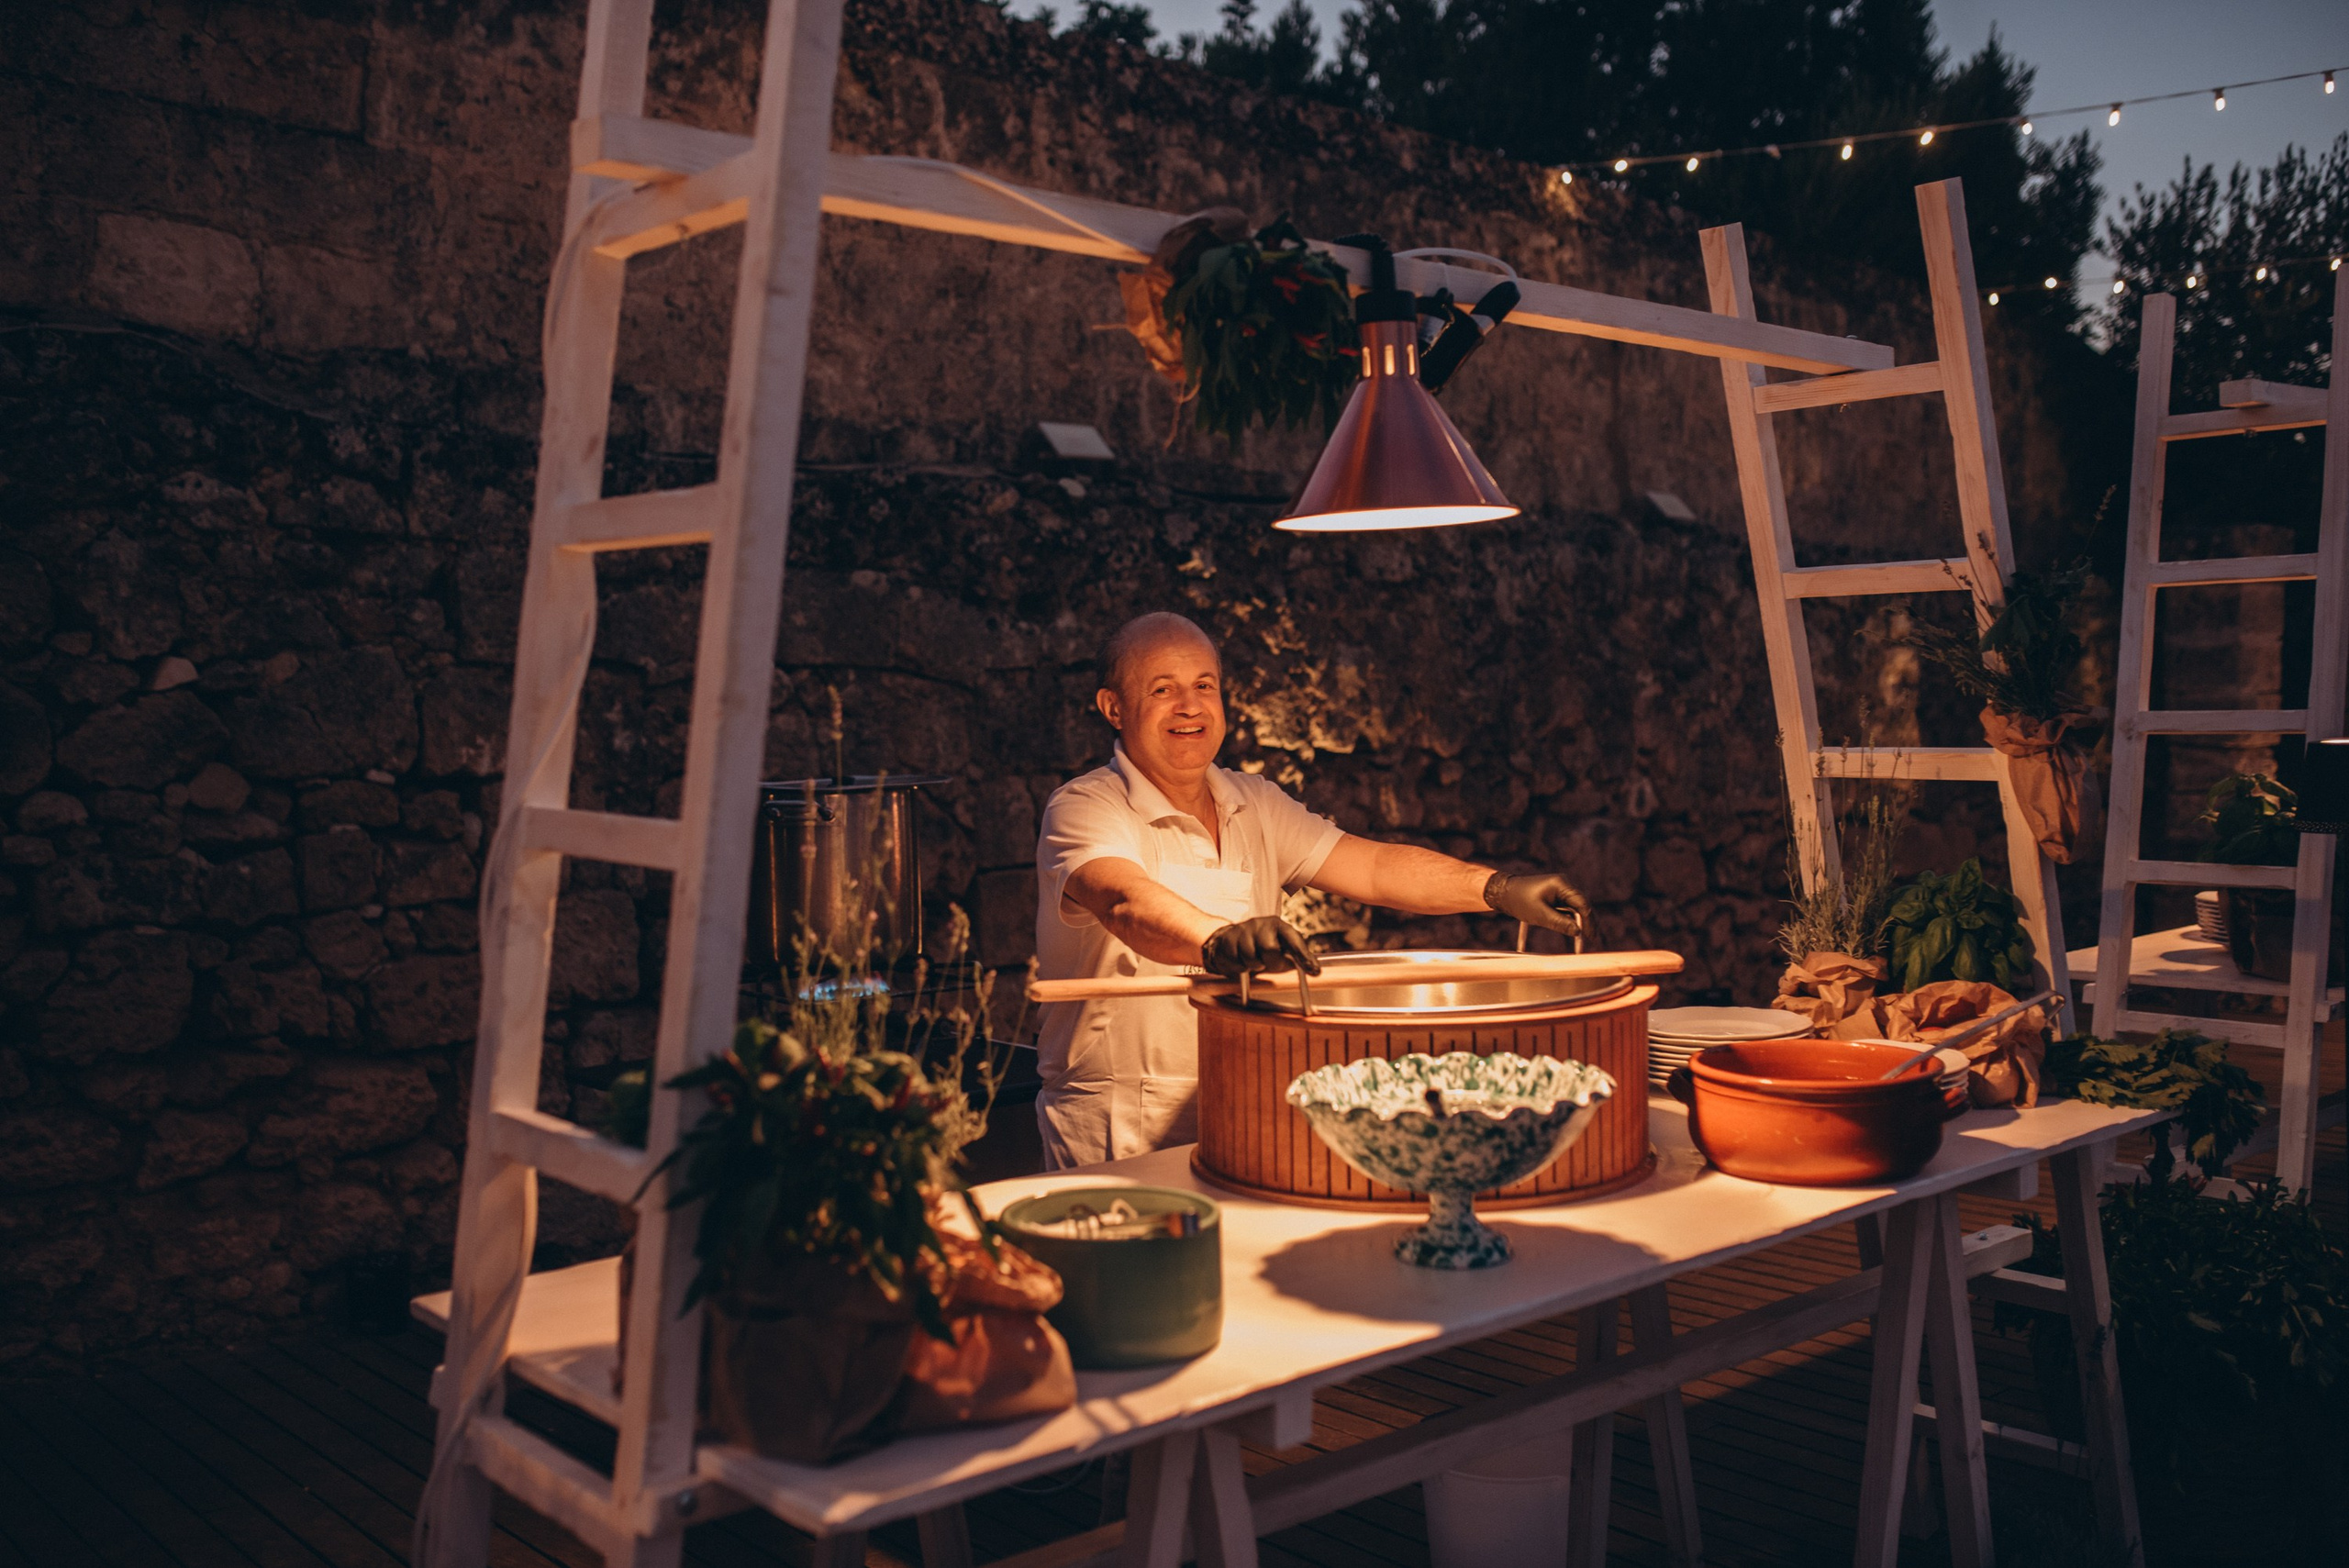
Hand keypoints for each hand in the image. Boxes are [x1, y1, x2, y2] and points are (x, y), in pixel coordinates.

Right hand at [1200, 917, 1322, 977]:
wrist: (1227, 942)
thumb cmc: (1257, 947)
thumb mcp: (1279, 949)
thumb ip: (1295, 957)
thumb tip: (1314, 970)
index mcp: (1277, 925)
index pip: (1294, 939)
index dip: (1304, 956)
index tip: (1314, 971)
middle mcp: (1260, 924)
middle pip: (1270, 949)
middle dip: (1271, 963)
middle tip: (1267, 964)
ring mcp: (1242, 930)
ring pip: (1251, 958)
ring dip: (1253, 966)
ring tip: (1252, 961)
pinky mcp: (1227, 940)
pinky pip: (1237, 962)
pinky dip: (1240, 967)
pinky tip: (1240, 960)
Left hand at [1484, 871, 1591, 939]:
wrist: (1502, 892)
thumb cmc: (1519, 901)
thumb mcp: (1539, 915)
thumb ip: (1560, 923)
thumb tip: (1578, 932)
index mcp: (1561, 884)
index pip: (1582, 903)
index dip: (1589, 921)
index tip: (1591, 936)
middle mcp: (1563, 884)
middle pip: (1582, 905)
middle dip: (1588, 922)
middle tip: (1592, 939)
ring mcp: (1560, 889)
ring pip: (1575, 908)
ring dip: (1580, 922)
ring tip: (1586, 938)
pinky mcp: (1555, 896)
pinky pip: (1566, 909)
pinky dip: (1570, 920)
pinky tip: (1575, 932)